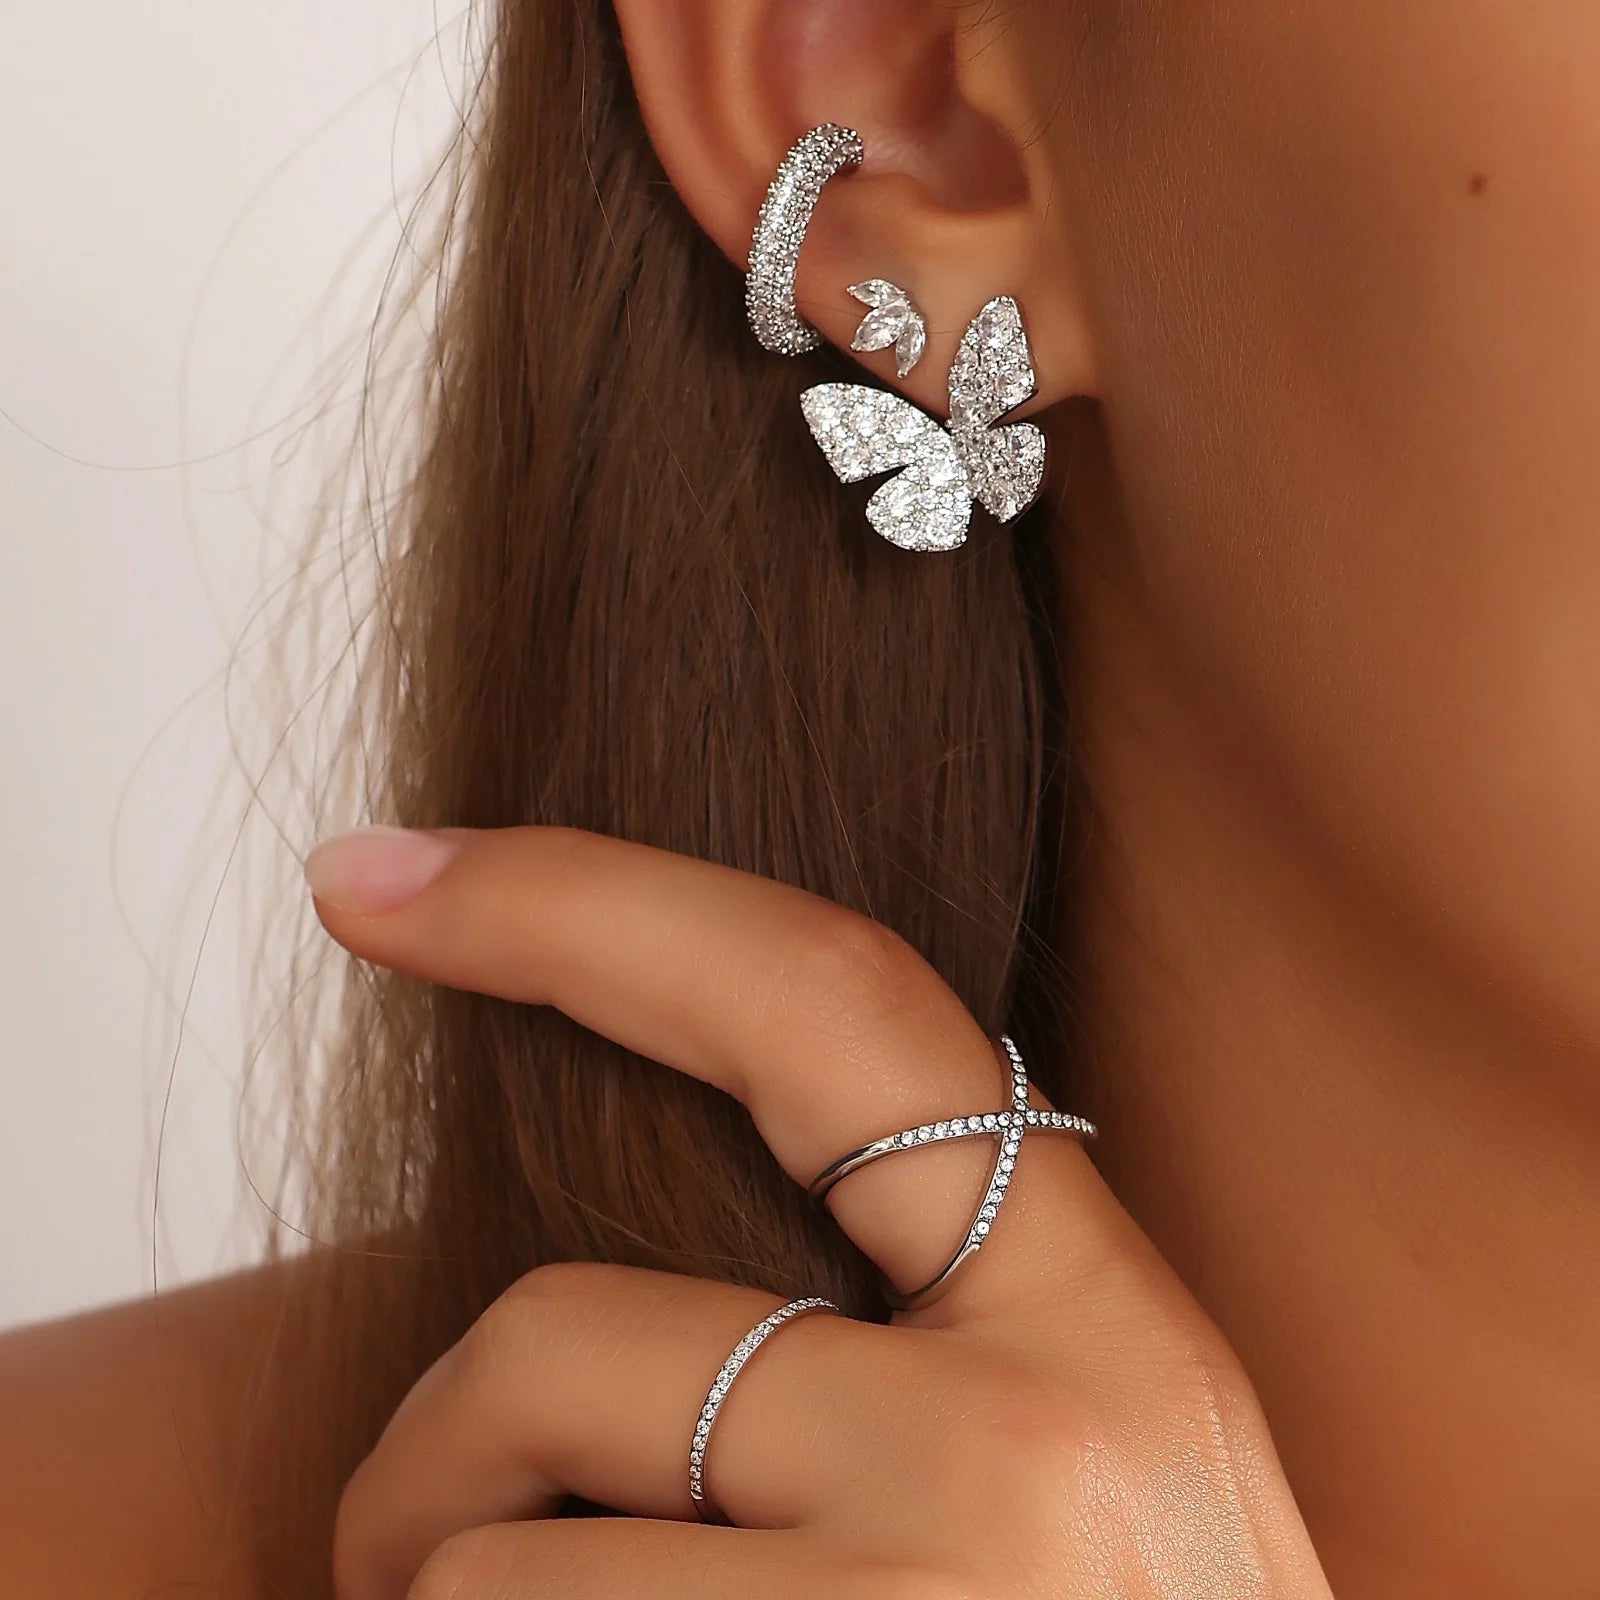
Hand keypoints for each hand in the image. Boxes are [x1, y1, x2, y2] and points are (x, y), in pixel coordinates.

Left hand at [309, 825, 1331, 1598]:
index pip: (822, 1001)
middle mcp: (1029, 1450)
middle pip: (558, 1335)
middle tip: (403, 1532)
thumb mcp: (1079, 1477)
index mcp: (1103, 1322)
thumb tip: (646, 1292)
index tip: (380, 872)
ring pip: (497, 1566)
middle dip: (430, 1440)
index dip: (581, 902)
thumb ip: (917, 1340)